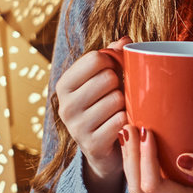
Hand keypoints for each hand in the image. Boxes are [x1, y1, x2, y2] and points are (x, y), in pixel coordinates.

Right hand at [54, 36, 131, 192]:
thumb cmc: (107, 107)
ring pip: (116, 99)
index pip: (96, 57)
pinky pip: (120, 121)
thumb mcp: (105, 80)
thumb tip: (125, 40)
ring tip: (120, 112)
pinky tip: (123, 127)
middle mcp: (65, 105)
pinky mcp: (91, 144)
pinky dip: (128, 122)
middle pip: (107, 77)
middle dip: (121, 84)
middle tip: (120, 94)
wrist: (106, 152)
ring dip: (126, 105)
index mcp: (65, 85)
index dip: (114, 61)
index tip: (117, 71)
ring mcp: (76, 127)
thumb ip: (113, 56)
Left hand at [120, 125, 192, 192]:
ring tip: (127, 131)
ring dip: (130, 160)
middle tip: (130, 127)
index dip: (146, 160)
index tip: (148, 131)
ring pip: (139, 187)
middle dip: (131, 159)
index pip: (156, 187)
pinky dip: (138, 161)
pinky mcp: (177, 191)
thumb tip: (183, 159)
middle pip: (140, 190)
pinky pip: (148, 180)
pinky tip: (137, 141)